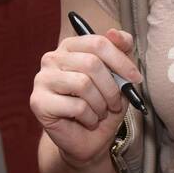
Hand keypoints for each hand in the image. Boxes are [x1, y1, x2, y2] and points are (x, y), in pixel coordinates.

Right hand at [30, 28, 142, 169]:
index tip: (135, 79)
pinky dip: (90, 117)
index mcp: (70, 46)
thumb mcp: (119, 77)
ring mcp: (42, 79)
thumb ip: (121, 51)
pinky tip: (88, 121)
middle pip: (92, 63)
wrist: (88, 140)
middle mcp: (52, 58)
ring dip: (100, 104)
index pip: (98, 42)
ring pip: (83, 85)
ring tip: (100, 113)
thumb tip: (114, 32)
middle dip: (111, 88)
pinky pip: (75, 106)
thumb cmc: (103, 105)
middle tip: (115, 104)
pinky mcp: (38, 102)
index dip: (121, 61)